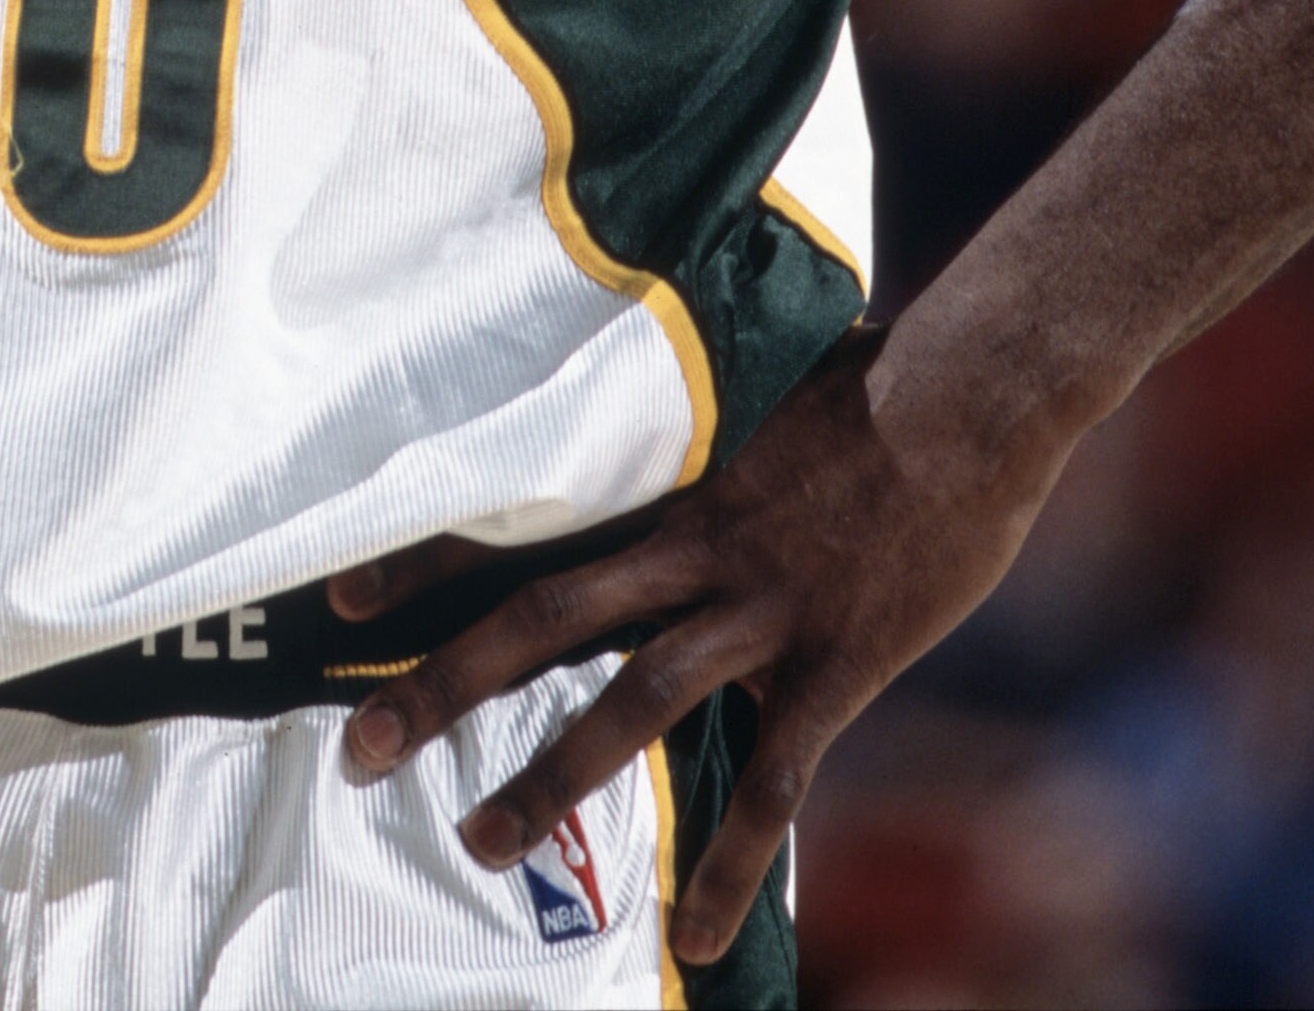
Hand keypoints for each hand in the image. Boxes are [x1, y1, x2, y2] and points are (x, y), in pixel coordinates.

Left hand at [328, 329, 1063, 968]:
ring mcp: (759, 608)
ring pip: (631, 702)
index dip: (427, 562)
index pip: (519, 519)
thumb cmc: (872, 380)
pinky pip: (771, 783)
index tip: (343, 601)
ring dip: (548, 777)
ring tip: (476, 843)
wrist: (970, 397)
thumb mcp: (757, 384)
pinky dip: (729, 864)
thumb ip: (694, 426)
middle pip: (541, 617)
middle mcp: (690, 545)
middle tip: (359, 748)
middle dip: (443, 686)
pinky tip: (690, 933)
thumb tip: (644, 409)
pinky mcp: (832, 664)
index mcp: (663, 479)